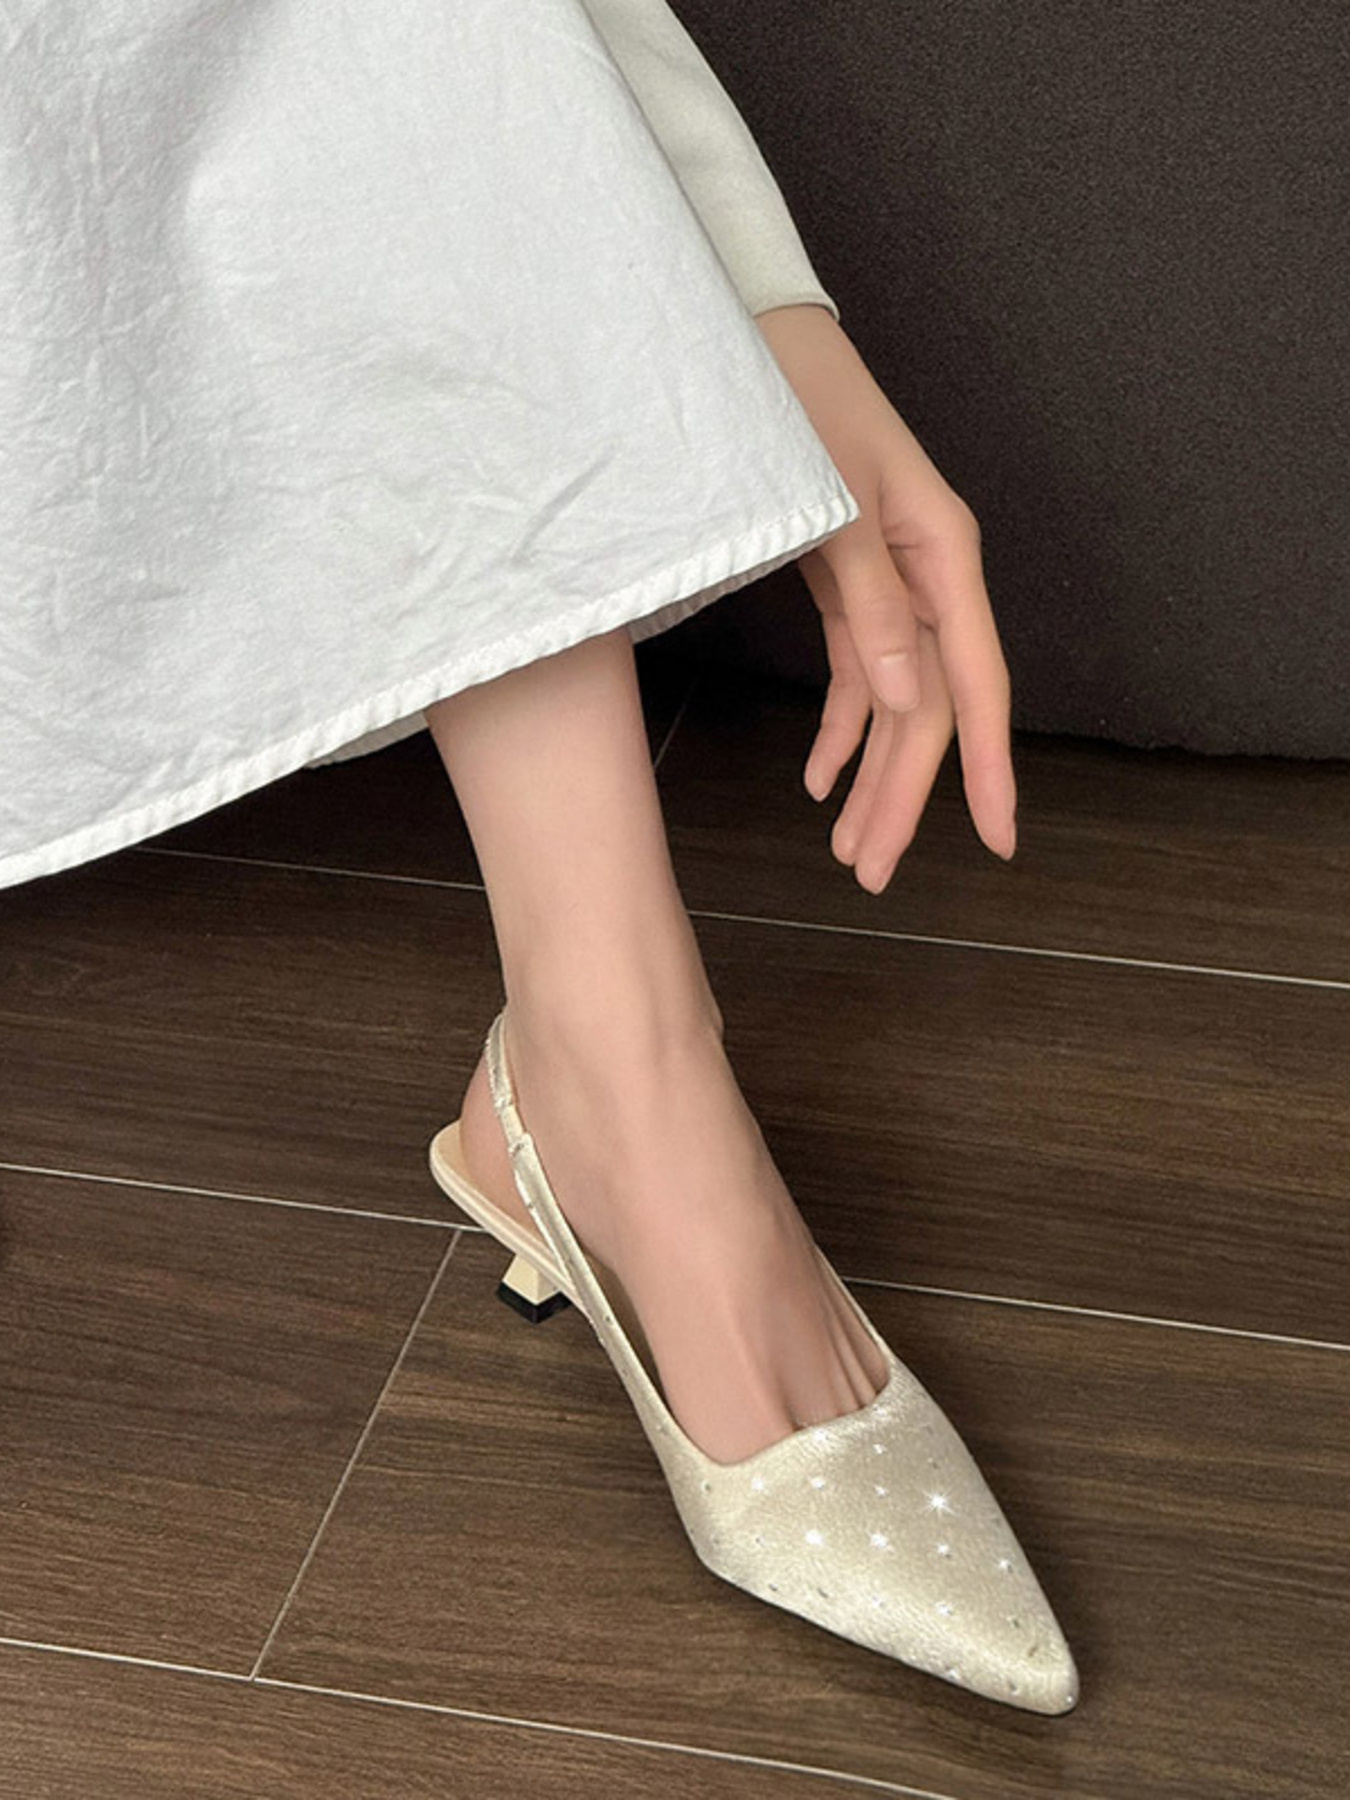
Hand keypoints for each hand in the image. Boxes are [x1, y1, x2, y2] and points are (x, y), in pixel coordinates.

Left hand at [754, 304, 1016, 891]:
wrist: (751, 337)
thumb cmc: (796, 403)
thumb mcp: (832, 507)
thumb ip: (870, 605)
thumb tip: (908, 703)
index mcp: (943, 555)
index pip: (976, 684)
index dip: (986, 768)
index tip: (999, 838)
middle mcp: (928, 576)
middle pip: (929, 708)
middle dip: (903, 796)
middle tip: (873, 871)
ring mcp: (890, 582)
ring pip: (893, 702)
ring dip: (869, 775)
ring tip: (848, 846)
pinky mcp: (849, 582)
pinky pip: (857, 672)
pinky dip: (838, 726)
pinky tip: (818, 776)